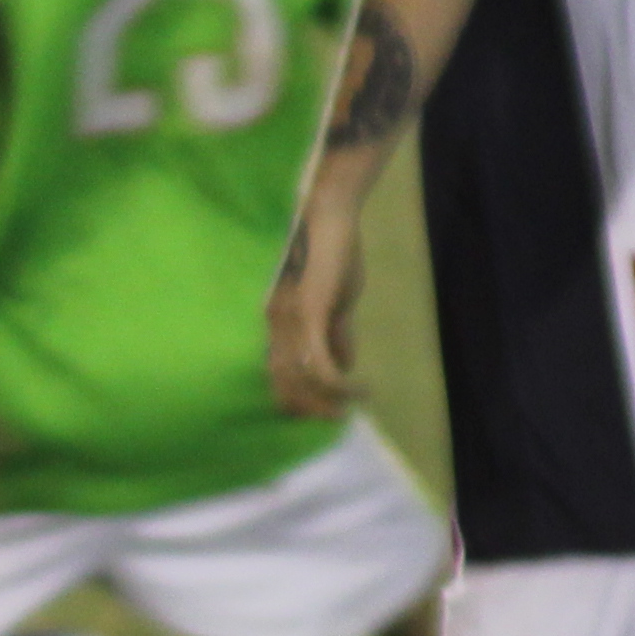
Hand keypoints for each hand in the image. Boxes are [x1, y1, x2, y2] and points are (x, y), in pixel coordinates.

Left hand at [268, 210, 363, 414]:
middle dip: (311, 410)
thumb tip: (345, 367)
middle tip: (337, 417)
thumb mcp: (335, 302)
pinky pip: (321, 367)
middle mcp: (273, 327)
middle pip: (282, 387)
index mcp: (275, 325)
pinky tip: (361, 387)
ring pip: (300, 383)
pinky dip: (341, 386)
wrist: (330, 218)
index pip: (274, 377)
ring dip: (328, 402)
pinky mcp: (309, 315)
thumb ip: (337, 334)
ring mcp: (288, 322)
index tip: (320, 413)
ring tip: (351, 406)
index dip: (295, 401)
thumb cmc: (332, 255)